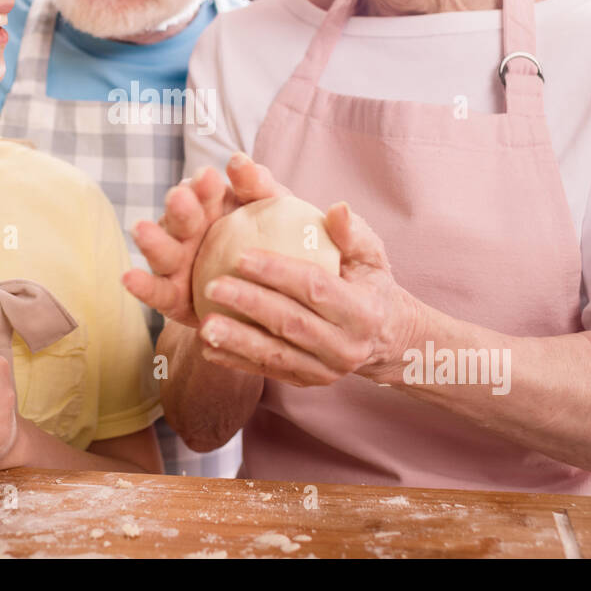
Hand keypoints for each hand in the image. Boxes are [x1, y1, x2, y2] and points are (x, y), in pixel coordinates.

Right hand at [123, 152, 285, 327]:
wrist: (274, 294)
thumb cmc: (273, 241)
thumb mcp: (272, 210)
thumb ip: (258, 186)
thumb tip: (238, 160)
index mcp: (212, 204)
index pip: (204, 190)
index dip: (205, 185)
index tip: (208, 177)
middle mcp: (188, 229)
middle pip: (180, 216)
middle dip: (180, 207)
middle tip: (181, 197)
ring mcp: (177, 262)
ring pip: (162, 251)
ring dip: (152, 240)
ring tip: (141, 229)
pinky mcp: (171, 296)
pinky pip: (156, 292)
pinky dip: (141, 285)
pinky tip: (129, 278)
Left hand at [195, 202, 421, 387]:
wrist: (385, 337)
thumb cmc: (370, 284)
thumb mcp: (371, 256)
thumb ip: (352, 234)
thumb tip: (337, 208)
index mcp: (364, 311)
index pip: (315, 288)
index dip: (278, 272)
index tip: (241, 256)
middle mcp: (347, 346)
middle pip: (291, 323)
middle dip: (249, 304)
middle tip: (212, 286)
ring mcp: (326, 370)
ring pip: (276, 354)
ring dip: (237, 340)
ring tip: (204, 325)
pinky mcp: (307, 381)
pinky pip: (268, 370)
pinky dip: (236, 361)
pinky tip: (208, 347)